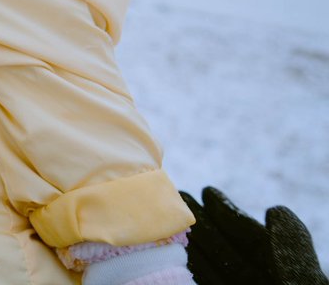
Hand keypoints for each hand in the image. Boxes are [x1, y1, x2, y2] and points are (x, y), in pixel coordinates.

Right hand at [181, 186, 326, 284]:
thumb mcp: (300, 279)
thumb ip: (291, 248)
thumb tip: (276, 210)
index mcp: (286, 275)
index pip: (253, 238)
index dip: (230, 214)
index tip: (207, 191)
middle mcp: (260, 282)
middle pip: (227, 249)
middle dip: (201, 222)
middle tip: (178, 198)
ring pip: (210, 265)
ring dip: (188, 242)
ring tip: (167, 220)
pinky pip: (199, 283)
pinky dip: (184, 268)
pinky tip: (171, 251)